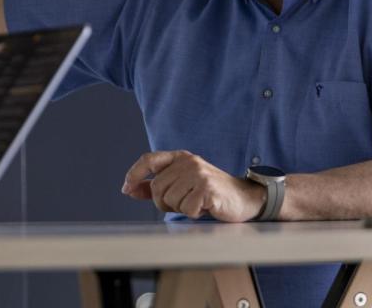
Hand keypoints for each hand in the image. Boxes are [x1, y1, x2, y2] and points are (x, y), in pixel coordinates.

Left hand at [121, 151, 264, 221]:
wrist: (244, 198)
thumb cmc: (211, 193)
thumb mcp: (183, 184)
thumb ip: (158, 185)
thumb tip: (130, 188)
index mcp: (181, 157)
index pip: (149, 160)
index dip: (134, 174)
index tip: (126, 189)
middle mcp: (189, 162)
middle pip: (157, 188)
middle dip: (164, 203)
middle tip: (183, 204)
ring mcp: (199, 174)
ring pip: (170, 200)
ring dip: (181, 208)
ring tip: (197, 203)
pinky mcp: (207, 188)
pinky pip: (187, 208)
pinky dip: (194, 213)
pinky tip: (206, 207)